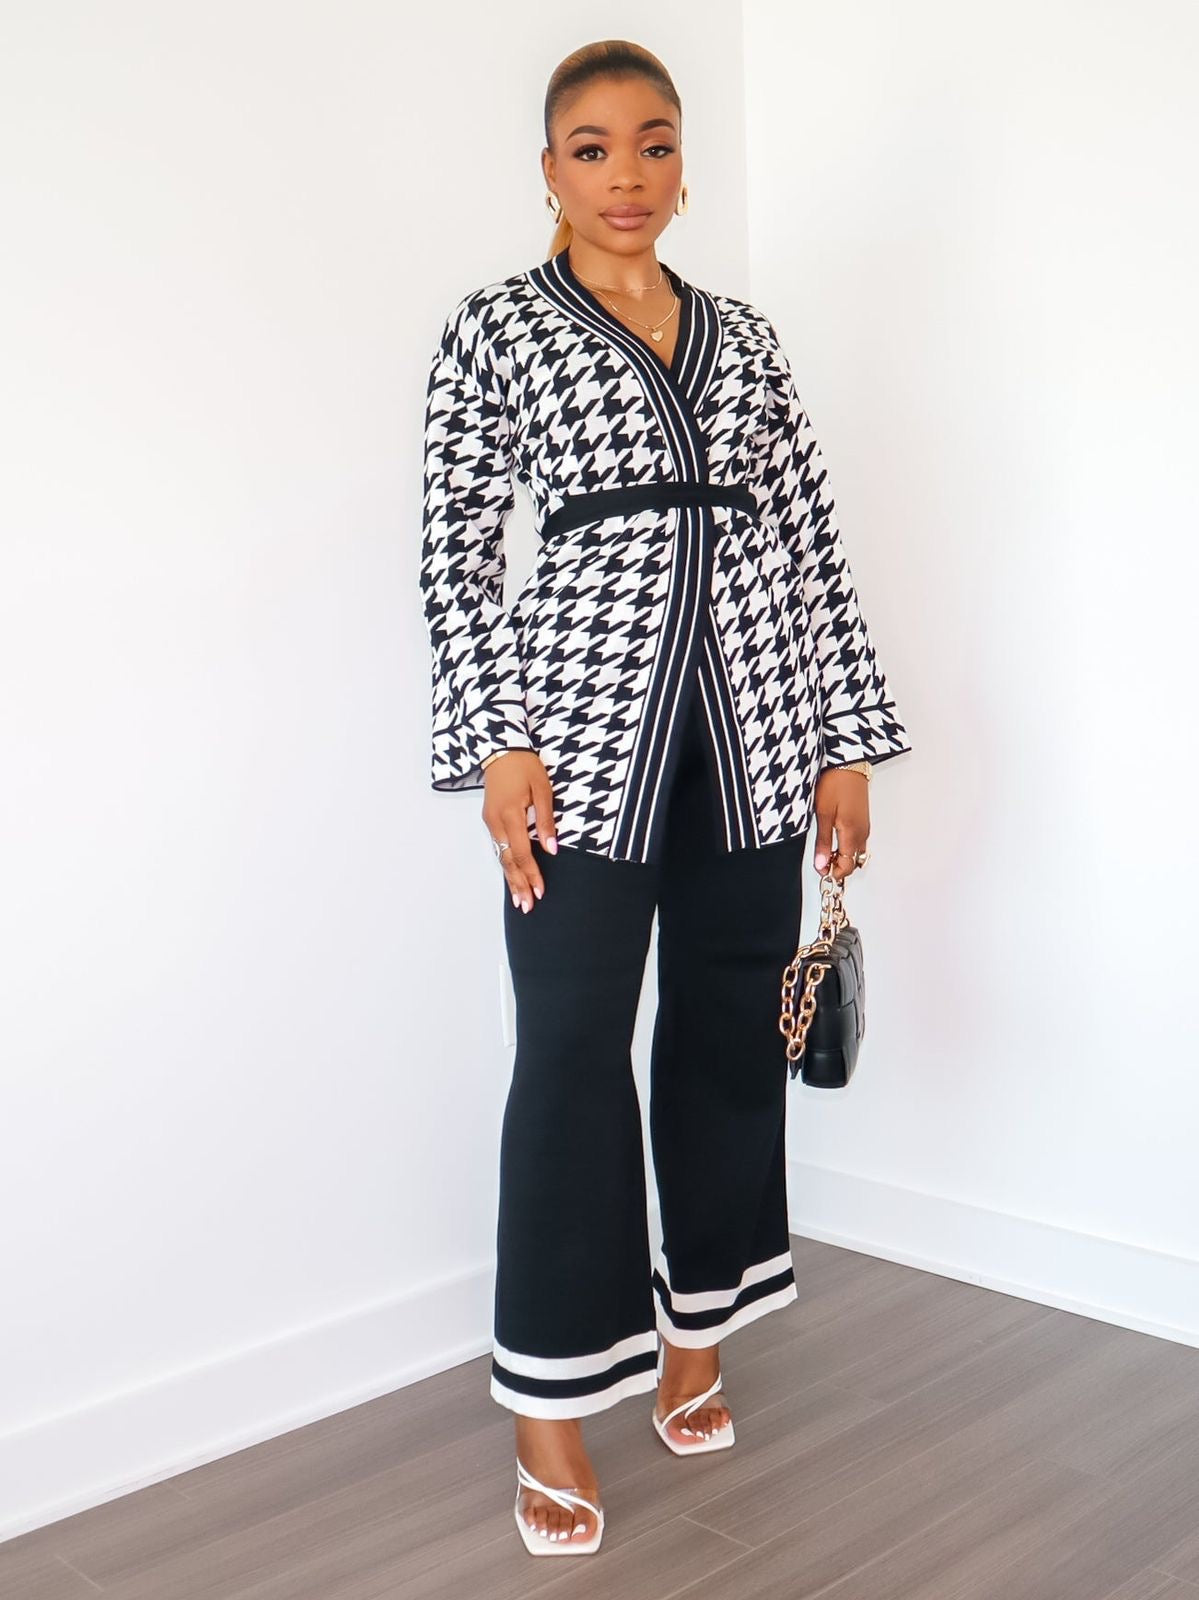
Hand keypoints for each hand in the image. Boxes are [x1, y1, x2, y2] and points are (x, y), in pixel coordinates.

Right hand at [483, 752, 557, 912]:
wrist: (500, 749)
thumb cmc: (525, 766)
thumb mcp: (543, 789)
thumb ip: (546, 820)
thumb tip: (551, 849)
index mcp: (510, 814)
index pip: (522, 853)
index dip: (531, 874)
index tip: (540, 891)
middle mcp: (496, 822)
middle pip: (507, 861)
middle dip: (518, 885)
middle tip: (526, 907)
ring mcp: (490, 822)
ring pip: (500, 857)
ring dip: (510, 879)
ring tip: (518, 899)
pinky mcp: (490, 820)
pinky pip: (497, 847)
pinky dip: (505, 865)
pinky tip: (511, 876)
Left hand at [811, 768, 868, 883]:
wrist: (848, 762)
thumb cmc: (835, 783)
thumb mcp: (822, 814)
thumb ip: (823, 842)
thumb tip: (822, 864)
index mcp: (853, 833)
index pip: (846, 866)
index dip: (833, 873)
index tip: (820, 870)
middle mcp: (862, 833)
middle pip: (853, 862)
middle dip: (838, 866)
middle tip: (820, 861)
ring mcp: (864, 826)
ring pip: (856, 853)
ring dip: (842, 857)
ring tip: (825, 850)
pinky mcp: (863, 819)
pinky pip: (858, 842)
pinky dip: (847, 847)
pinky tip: (834, 840)